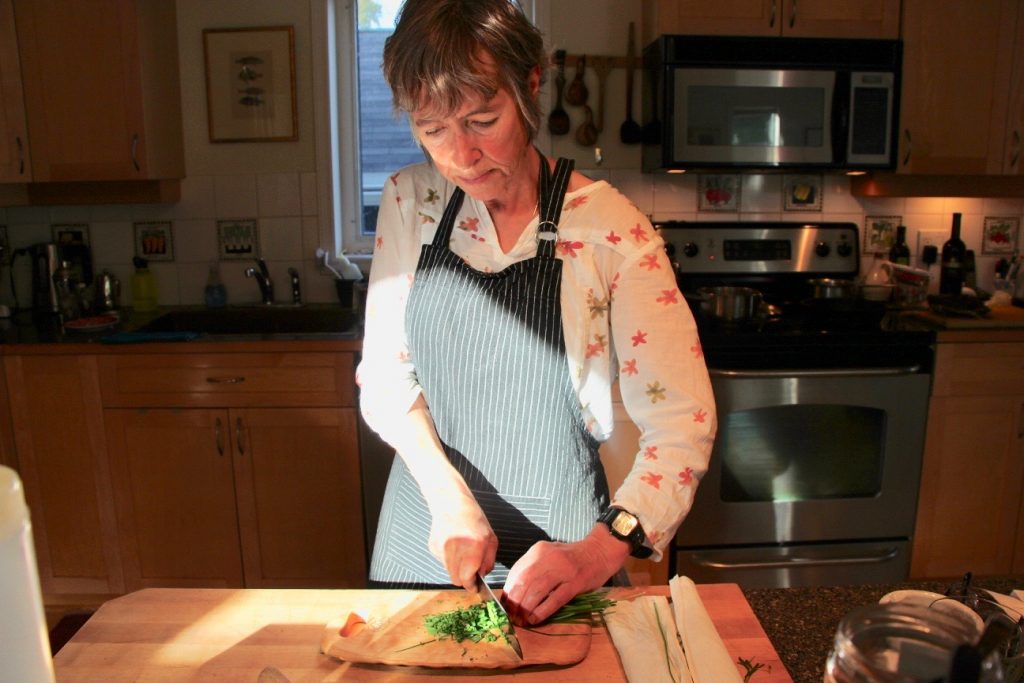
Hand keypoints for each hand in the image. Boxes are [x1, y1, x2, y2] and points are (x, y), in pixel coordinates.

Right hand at [425, 488, 497, 589]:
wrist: (450, 502)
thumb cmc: (474, 519)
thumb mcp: (490, 537)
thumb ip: (489, 560)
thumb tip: (481, 576)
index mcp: (474, 545)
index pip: (468, 578)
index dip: (471, 586)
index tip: (474, 587)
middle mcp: (456, 548)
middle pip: (456, 579)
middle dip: (464, 578)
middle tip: (470, 570)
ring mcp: (441, 548)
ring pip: (449, 571)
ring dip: (456, 568)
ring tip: (462, 552)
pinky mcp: (433, 546)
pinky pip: (442, 561)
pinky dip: (448, 558)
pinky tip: (452, 544)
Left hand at [501, 524, 629, 625]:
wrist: (600, 551)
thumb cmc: (573, 557)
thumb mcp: (549, 554)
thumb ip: (533, 567)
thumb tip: (514, 590)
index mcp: (539, 550)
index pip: (516, 572)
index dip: (508, 591)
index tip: (504, 605)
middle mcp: (549, 558)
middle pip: (524, 582)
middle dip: (514, 602)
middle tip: (511, 616)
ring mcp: (563, 570)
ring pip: (537, 591)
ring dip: (526, 609)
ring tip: (522, 620)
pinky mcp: (576, 582)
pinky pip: (555, 599)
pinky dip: (542, 610)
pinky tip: (535, 619)